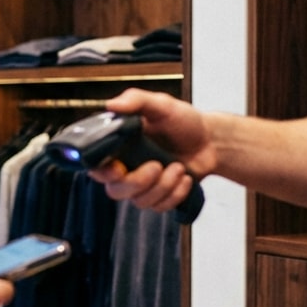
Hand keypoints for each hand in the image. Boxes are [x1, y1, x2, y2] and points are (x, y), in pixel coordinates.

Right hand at [88, 88, 213, 213]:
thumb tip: (111, 105)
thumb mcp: (161, 104)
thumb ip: (136, 100)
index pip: (96, 166)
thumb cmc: (183, 121)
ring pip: (140, 201)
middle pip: (115, 191)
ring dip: (164, 185)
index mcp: (120, 146)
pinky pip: (160, 207)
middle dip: (138, 182)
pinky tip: (185, 178)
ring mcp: (143, 185)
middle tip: (157, 165)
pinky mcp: (159, 197)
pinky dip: (176, 194)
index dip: (102, 172)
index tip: (117, 168)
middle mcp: (127, 168)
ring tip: (179, 167)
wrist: (211, 141)